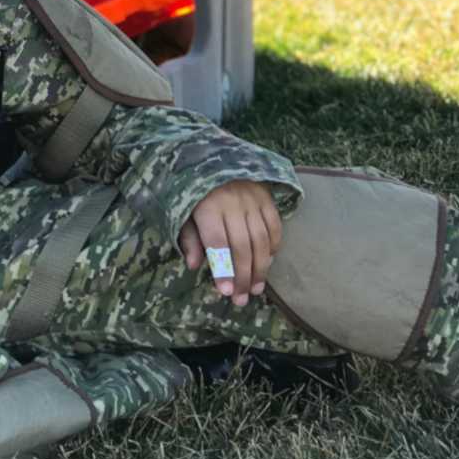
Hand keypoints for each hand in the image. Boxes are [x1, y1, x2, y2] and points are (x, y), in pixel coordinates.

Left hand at [178, 180, 281, 307]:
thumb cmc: (196, 195)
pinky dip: (273, 246)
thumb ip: (190, 239)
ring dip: (261, 268)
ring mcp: (252, 199)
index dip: (222, 269)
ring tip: (257, 289)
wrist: (213, 159)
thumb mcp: (184, 214)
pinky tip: (268, 262)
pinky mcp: (266, 197)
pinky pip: (274, 226)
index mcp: (207, 207)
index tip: (225, 292)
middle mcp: (232, 203)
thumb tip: (194, 266)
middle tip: (242, 299)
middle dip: (243, 276)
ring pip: (261, 239)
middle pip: (241, 246)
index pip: (217, 244)